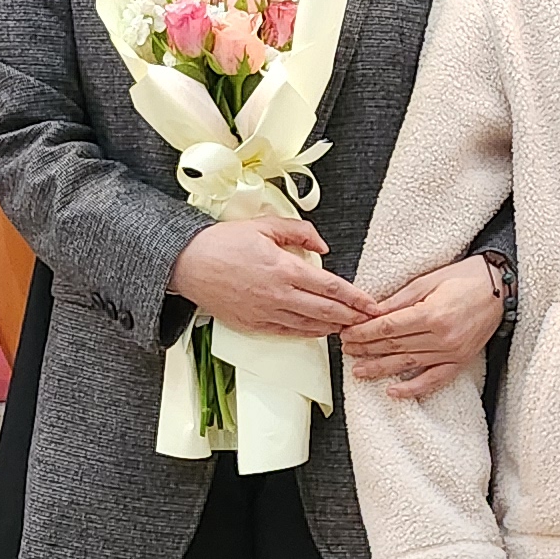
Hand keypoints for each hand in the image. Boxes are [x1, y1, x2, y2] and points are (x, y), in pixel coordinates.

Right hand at [169, 218, 371, 338]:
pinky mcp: (253, 324)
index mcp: (284, 268)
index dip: (355, 298)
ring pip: (309, 326)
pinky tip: (319, 331)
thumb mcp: (265, 225)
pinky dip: (308, 333)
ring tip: (349, 327)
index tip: (371, 303)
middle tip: (368, 320)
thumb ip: (300, 232)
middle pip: (326, 311)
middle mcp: (278, 294)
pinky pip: (288, 332)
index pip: (330, 287)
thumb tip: (323, 246)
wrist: (188, 264)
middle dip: (351, 317)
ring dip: (333, 327)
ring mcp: (265, 313)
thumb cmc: (222, 243)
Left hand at [343, 253, 505, 400]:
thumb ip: (399, 299)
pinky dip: (413, 389)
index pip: (388, 328)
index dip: (364, 332)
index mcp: (432, 314)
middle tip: (346, 350)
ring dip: (380, 369)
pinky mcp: (460, 361)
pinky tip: (393, 392)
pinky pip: (433, 380)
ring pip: (408, 364)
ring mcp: (451, 352)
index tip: (348, 333)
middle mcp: (441, 337)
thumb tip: (371, 312)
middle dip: (366, 348)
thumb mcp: (428, 280)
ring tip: (358, 372)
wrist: (500, 288)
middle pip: (394, 346)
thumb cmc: (465, 278)